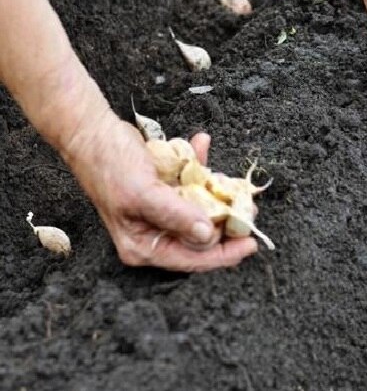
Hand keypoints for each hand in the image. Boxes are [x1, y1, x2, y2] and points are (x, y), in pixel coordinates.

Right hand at [64, 111, 257, 271]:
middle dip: (227, 222)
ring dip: (219, 195)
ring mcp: (162, 213)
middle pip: (201, 238)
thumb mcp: (144, 193)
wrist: (91, 130)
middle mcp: (155, 234)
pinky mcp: (167, 192)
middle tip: (248, 207)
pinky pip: (194, 187)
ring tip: (232, 183)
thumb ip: (176, 216)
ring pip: (202, 212)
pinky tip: (202, 146)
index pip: (192, 260)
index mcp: (144, 246)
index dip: (224, 254)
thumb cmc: (109, 164)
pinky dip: (202, 169)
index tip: (251, 244)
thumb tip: (207, 236)